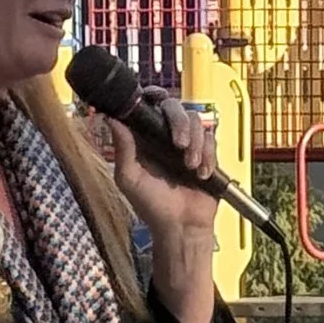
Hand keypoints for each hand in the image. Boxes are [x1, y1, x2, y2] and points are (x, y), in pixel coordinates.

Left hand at [90, 97, 221, 245]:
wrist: (181, 227)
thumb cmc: (151, 206)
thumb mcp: (129, 178)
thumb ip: (122, 149)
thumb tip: (112, 119)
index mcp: (144, 138)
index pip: (149, 105)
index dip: (153, 95)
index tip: (156, 97)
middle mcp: (166, 136)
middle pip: (175, 107)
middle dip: (179, 122)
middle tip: (178, 145)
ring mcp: (188, 143)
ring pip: (197, 120)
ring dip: (195, 142)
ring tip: (190, 166)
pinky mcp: (206, 153)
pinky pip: (211, 139)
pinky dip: (208, 155)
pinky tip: (201, 174)